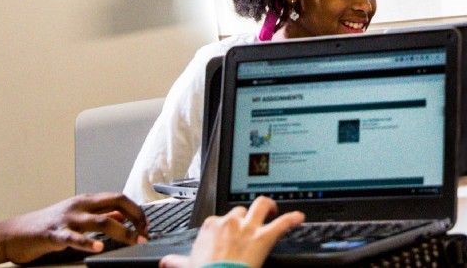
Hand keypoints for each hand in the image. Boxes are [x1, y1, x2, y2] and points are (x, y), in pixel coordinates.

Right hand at [0, 193, 148, 266]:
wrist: (16, 232)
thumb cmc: (48, 224)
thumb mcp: (78, 214)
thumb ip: (100, 213)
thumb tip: (122, 215)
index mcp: (87, 200)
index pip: (119, 198)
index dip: (136, 209)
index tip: (145, 224)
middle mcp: (80, 205)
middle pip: (115, 203)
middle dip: (135, 216)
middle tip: (144, 232)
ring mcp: (67, 218)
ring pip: (100, 220)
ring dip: (121, 230)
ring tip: (133, 240)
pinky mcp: (54, 234)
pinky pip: (74, 238)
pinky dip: (88, 242)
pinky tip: (99, 247)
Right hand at [160, 197, 303, 267]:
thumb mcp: (186, 266)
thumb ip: (176, 261)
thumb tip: (166, 262)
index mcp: (211, 227)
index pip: (220, 219)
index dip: (225, 224)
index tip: (227, 229)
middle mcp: (230, 222)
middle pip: (241, 209)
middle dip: (247, 214)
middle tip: (251, 220)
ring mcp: (248, 228)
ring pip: (261, 205)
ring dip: (269, 205)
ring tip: (274, 207)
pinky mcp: (264, 237)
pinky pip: (282, 223)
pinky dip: (293, 219)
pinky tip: (300, 217)